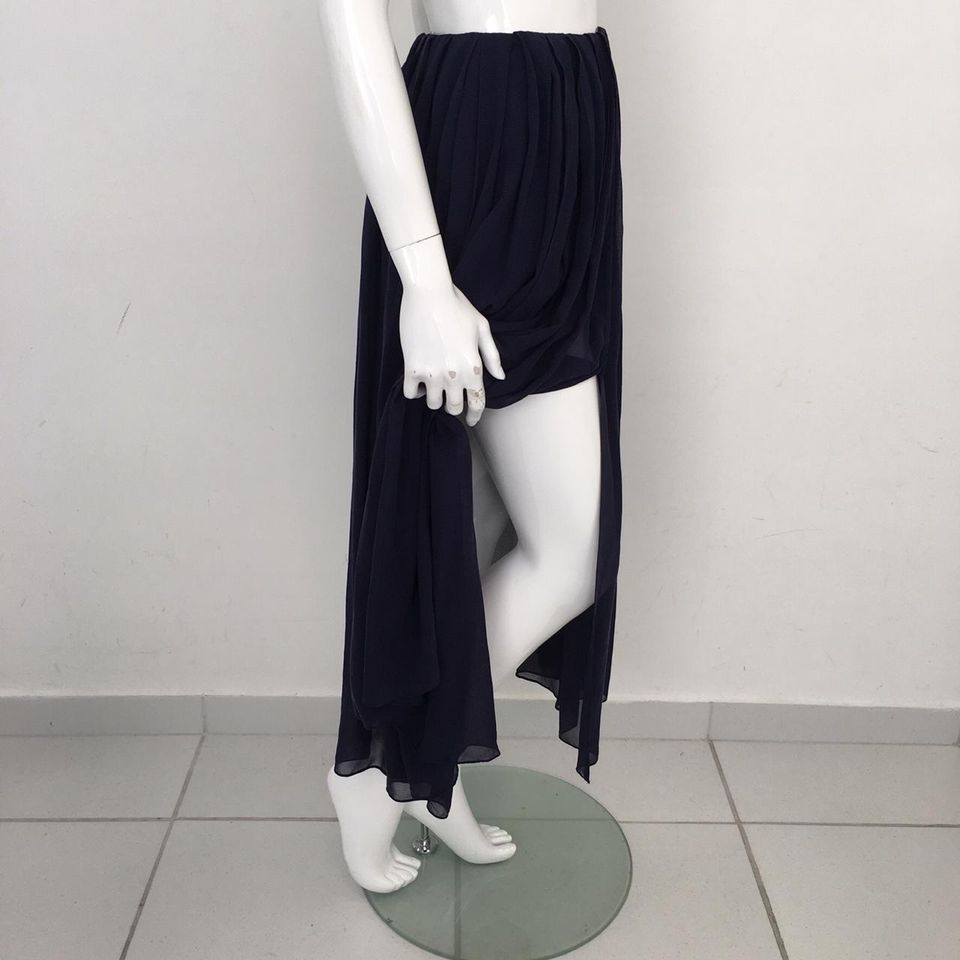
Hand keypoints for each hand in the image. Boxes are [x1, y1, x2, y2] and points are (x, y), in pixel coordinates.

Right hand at [399, 281, 505, 426]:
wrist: (429, 293)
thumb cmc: (458, 307)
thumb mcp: (482, 328)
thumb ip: (492, 356)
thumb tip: (500, 376)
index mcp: (473, 368)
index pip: (477, 403)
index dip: (475, 415)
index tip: (471, 420)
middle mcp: (453, 375)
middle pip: (453, 408)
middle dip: (453, 406)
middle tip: (451, 399)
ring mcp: (432, 374)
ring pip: (432, 403)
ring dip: (434, 398)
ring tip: (434, 387)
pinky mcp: (411, 368)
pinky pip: (411, 393)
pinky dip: (415, 391)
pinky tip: (418, 382)